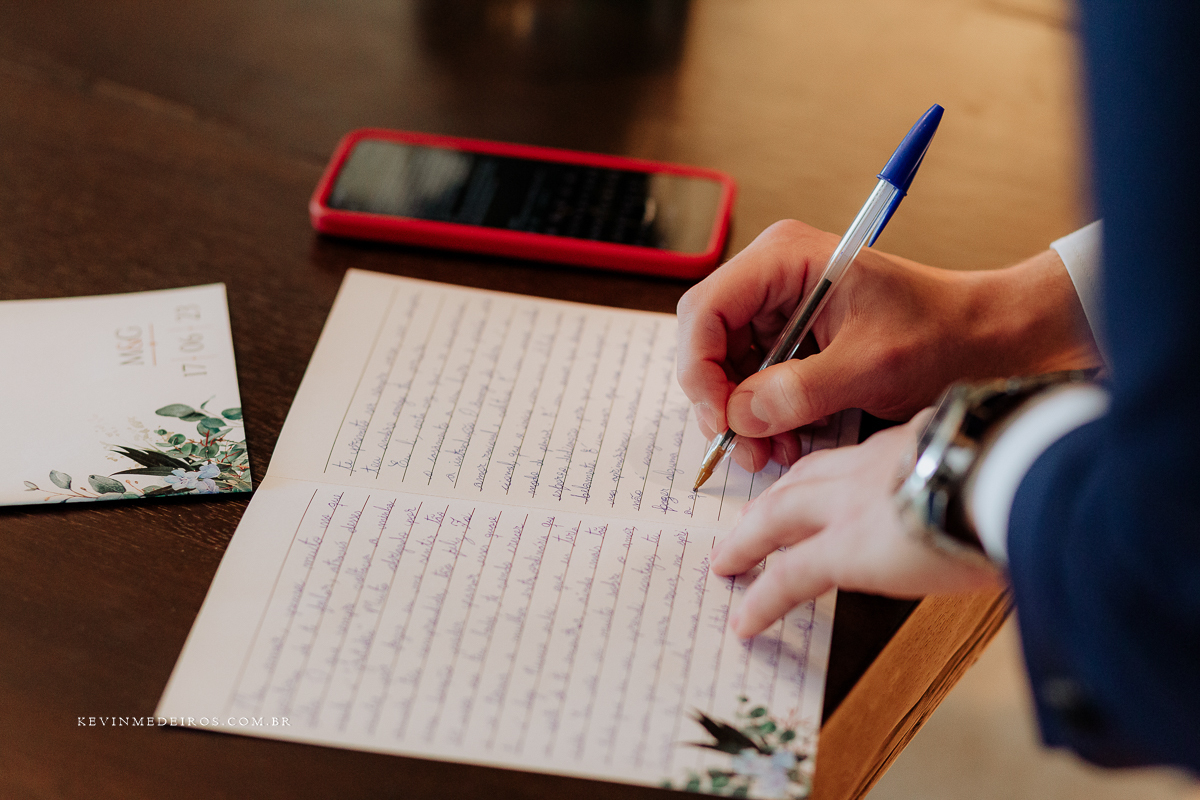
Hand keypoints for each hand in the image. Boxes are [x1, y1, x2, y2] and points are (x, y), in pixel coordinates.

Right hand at [676, 219, 1098, 471]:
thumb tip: (740, 415)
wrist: (982, 338)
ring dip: (742, 414)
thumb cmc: (939, 334)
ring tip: (774, 450)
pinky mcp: (788, 334)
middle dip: (720, 398)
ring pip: (725, 365)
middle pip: (707, 339)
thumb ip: (801, 390)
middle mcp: (771, 275)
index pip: (706, 309)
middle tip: (743, 445)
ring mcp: (777, 305)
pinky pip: (752, 377)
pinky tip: (787, 437)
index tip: (720, 420)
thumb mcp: (871, 366)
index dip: (700, 368)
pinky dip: (762, 414)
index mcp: (785, 258)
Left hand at [710, 413, 1001, 637]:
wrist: (1017, 468)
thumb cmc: (1028, 463)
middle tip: (748, 522)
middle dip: (770, 502)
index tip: (819, 486)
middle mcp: (870, 464)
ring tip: (726, 563)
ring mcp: (851, 504)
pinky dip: (762, 600)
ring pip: (778, 516)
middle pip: (802, 479)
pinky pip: (788, 577)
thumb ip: (981, 468)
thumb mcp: (996, 452)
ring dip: (748, 540)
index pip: (855, 458)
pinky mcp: (846, 549)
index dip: (827, 474)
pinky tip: (746, 623)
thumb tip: (1004, 492)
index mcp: (909, 440)